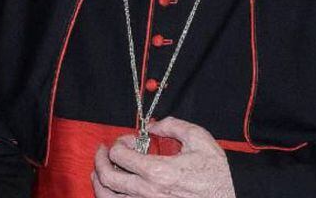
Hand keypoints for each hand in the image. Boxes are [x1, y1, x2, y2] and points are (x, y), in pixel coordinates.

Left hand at [91, 117, 234, 197]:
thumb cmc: (216, 173)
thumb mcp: (200, 140)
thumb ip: (174, 126)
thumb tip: (153, 125)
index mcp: (158, 171)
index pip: (119, 155)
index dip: (118, 143)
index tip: (128, 140)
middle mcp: (148, 193)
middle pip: (108, 177)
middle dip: (100, 160)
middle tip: (102, 152)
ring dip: (99, 182)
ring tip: (99, 172)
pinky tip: (112, 191)